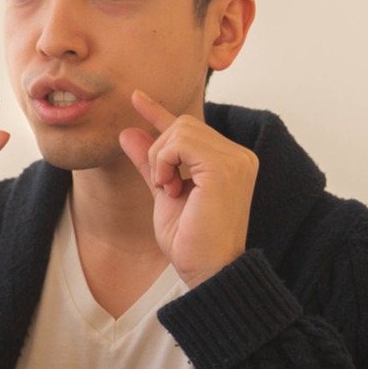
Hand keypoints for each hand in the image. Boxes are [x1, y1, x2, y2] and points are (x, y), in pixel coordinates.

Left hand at [118, 90, 258, 288]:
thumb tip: (129, 132)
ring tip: (169, 189)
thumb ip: (151, 163)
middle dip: (159, 152)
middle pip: (183, 124)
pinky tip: (170, 188)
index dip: (159, 112)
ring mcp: (235, 159)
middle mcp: (238, 156)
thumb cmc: (191, 242)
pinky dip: (165, 162)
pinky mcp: (224, 166)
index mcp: (229, 161)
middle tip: (163, 186)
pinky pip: (180, 142)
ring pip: (180, 129)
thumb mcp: (164, 194)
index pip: (190, 128)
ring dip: (161, 159)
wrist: (207, 272)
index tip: (135, 97)